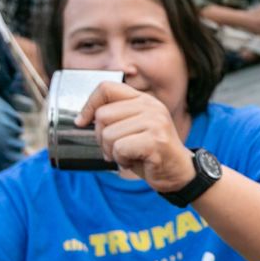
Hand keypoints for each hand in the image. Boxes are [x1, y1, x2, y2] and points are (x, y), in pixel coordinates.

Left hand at [76, 80, 196, 191]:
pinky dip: (121, 160)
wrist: (177, 172)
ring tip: (127, 155)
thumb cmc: (150, 152)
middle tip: (116, 148)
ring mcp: (155, 122)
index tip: (82, 122)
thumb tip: (82, 119)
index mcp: (143, 100)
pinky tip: (133, 161)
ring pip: (109, 134)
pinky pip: (120, 148)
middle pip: (102, 115)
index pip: (106, 88)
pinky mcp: (156, 140)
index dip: (88, 105)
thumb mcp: (132, 128)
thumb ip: (115, 117)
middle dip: (101, 138)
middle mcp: (151, 106)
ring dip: (112, 152)